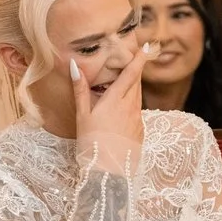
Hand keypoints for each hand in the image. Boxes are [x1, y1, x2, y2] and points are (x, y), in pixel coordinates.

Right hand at [70, 41, 145, 166]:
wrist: (109, 173)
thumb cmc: (92, 143)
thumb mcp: (83, 115)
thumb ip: (81, 89)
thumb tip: (75, 66)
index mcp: (117, 101)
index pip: (132, 74)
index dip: (139, 59)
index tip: (146, 47)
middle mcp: (131, 108)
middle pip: (137, 84)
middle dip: (135, 71)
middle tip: (132, 59)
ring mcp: (138, 121)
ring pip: (138, 98)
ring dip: (133, 87)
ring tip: (124, 82)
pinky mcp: (140, 133)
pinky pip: (137, 113)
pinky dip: (131, 105)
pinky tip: (121, 110)